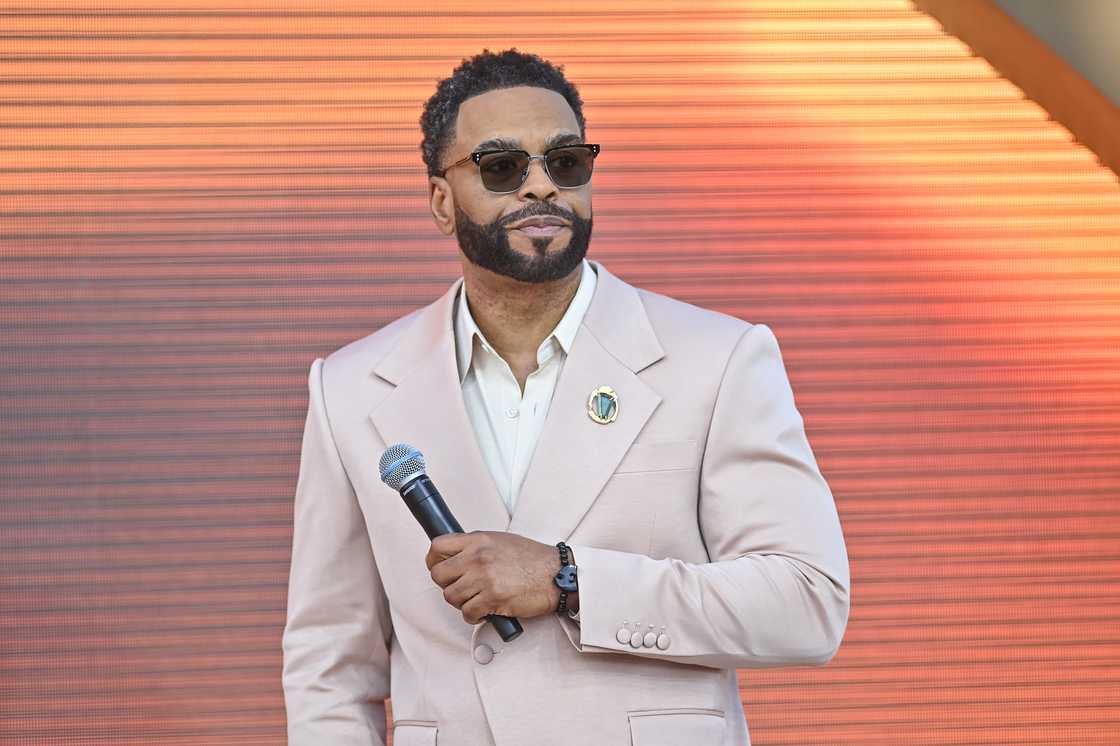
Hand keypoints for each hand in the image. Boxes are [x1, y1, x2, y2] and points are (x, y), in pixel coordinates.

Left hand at [425, 531, 566, 624]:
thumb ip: (477, 547)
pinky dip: (474, 616)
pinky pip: (467, 613)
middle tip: (461, 588)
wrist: (556, 574)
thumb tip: (456, 558)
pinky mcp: (493, 598)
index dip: (434, 560)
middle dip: (447, 585)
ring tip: (477, 600)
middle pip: (439, 575)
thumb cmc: (532, 559)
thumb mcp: (501, 541)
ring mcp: (484, 578)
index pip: (438, 546)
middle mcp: (478, 557)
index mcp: (478, 540)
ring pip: (451, 596)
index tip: (439, 568)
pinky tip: (485, 610)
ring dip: (462, 602)